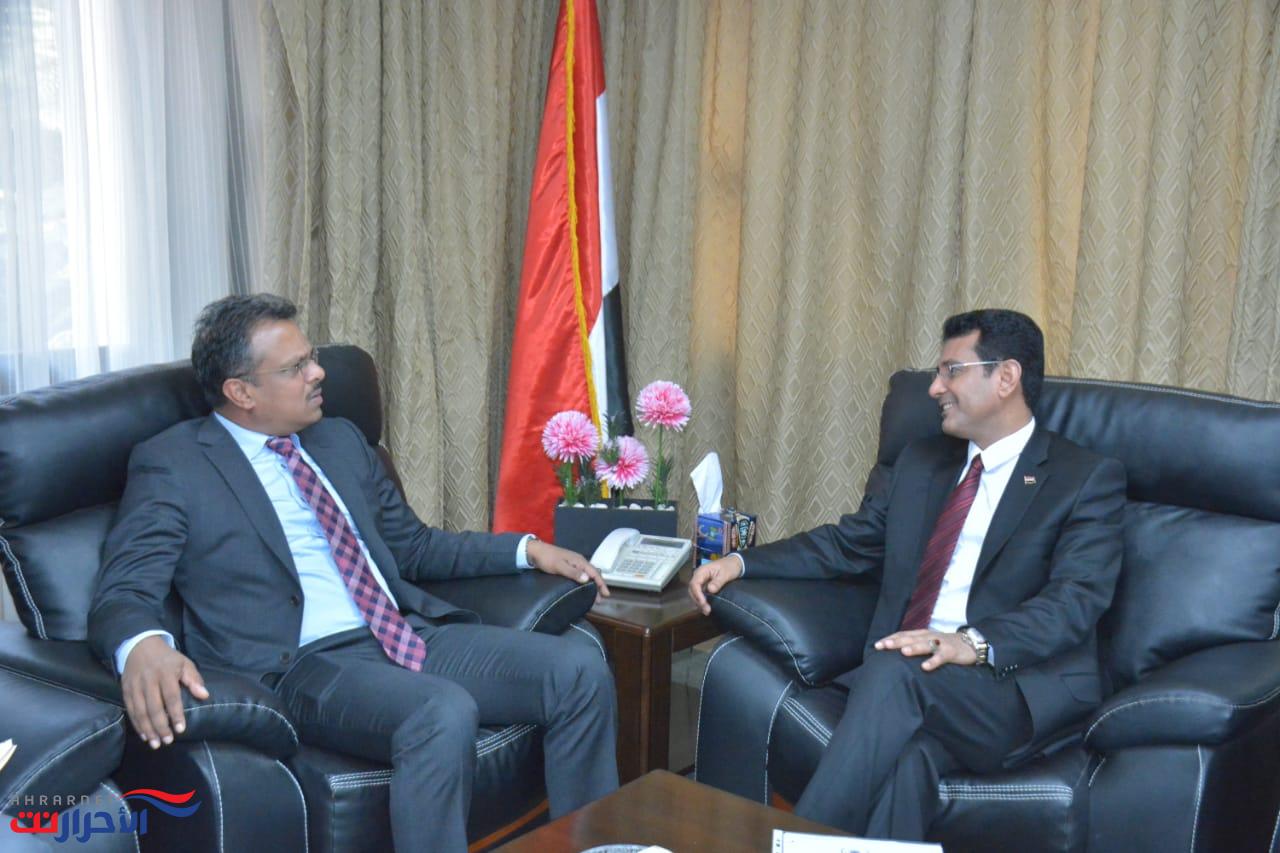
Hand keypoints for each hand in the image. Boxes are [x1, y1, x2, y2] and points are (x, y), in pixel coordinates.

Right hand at [121, 635, 209, 749]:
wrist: (140, 645)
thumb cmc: (167, 658)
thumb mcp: (184, 663)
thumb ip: (194, 679)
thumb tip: (204, 695)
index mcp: (166, 673)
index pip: (171, 697)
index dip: (176, 714)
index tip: (181, 729)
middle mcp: (149, 681)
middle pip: (154, 707)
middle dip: (161, 726)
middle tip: (168, 741)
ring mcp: (135, 686)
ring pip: (140, 711)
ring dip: (148, 729)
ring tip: (155, 743)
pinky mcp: (125, 690)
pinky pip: (130, 710)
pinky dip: (137, 724)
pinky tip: (144, 734)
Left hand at [527, 539, 610, 597]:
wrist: (535, 551)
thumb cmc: (547, 558)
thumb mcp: (559, 566)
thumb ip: (573, 572)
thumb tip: (587, 579)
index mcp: (579, 561)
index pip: (594, 573)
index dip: (601, 583)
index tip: (606, 594)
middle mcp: (579, 562)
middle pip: (592, 575)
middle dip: (598, 586)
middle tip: (600, 599)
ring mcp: (573, 563)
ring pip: (587, 575)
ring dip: (591, 585)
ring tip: (593, 596)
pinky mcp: (568, 566)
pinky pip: (581, 575)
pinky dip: (584, 583)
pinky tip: (582, 588)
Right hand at [688, 556, 742, 615]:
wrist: (734, 563)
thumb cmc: (729, 567)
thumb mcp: (725, 574)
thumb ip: (717, 582)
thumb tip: (710, 590)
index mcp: (702, 571)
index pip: (694, 584)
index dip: (697, 594)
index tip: (703, 603)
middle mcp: (699, 576)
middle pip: (693, 590)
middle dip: (698, 601)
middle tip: (706, 610)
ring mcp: (701, 582)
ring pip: (695, 594)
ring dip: (699, 603)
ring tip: (707, 611)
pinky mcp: (705, 586)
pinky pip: (700, 595)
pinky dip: (702, 602)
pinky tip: (707, 608)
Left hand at [874, 629, 976, 670]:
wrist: (971, 644)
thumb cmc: (944, 645)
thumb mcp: (928, 643)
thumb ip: (914, 645)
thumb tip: (895, 654)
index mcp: (922, 634)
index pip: (903, 634)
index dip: (890, 639)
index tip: (876, 645)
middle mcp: (929, 636)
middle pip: (910, 638)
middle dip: (896, 642)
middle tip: (883, 646)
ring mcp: (940, 643)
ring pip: (925, 645)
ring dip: (914, 648)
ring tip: (903, 652)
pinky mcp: (951, 652)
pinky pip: (941, 657)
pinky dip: (933, 661)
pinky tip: (925, 667)